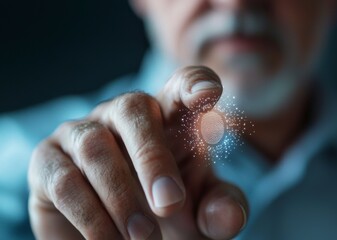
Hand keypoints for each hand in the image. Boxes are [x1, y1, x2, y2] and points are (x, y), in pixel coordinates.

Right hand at [28, 66, 247, 239]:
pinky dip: (91, 216)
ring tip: (143, 238)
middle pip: (134, 107)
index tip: (208, 94)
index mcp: (168, 120)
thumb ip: (220, 210)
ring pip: (95, 146)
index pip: (182, 86)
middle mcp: (123, 117)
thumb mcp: (200, 215)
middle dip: (153, 157)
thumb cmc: (167, 216)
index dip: (194, 83)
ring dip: (121, 197)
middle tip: (170, 204)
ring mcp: (82, 134)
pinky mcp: (48, 162)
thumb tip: (229, 218)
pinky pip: (64, 181)